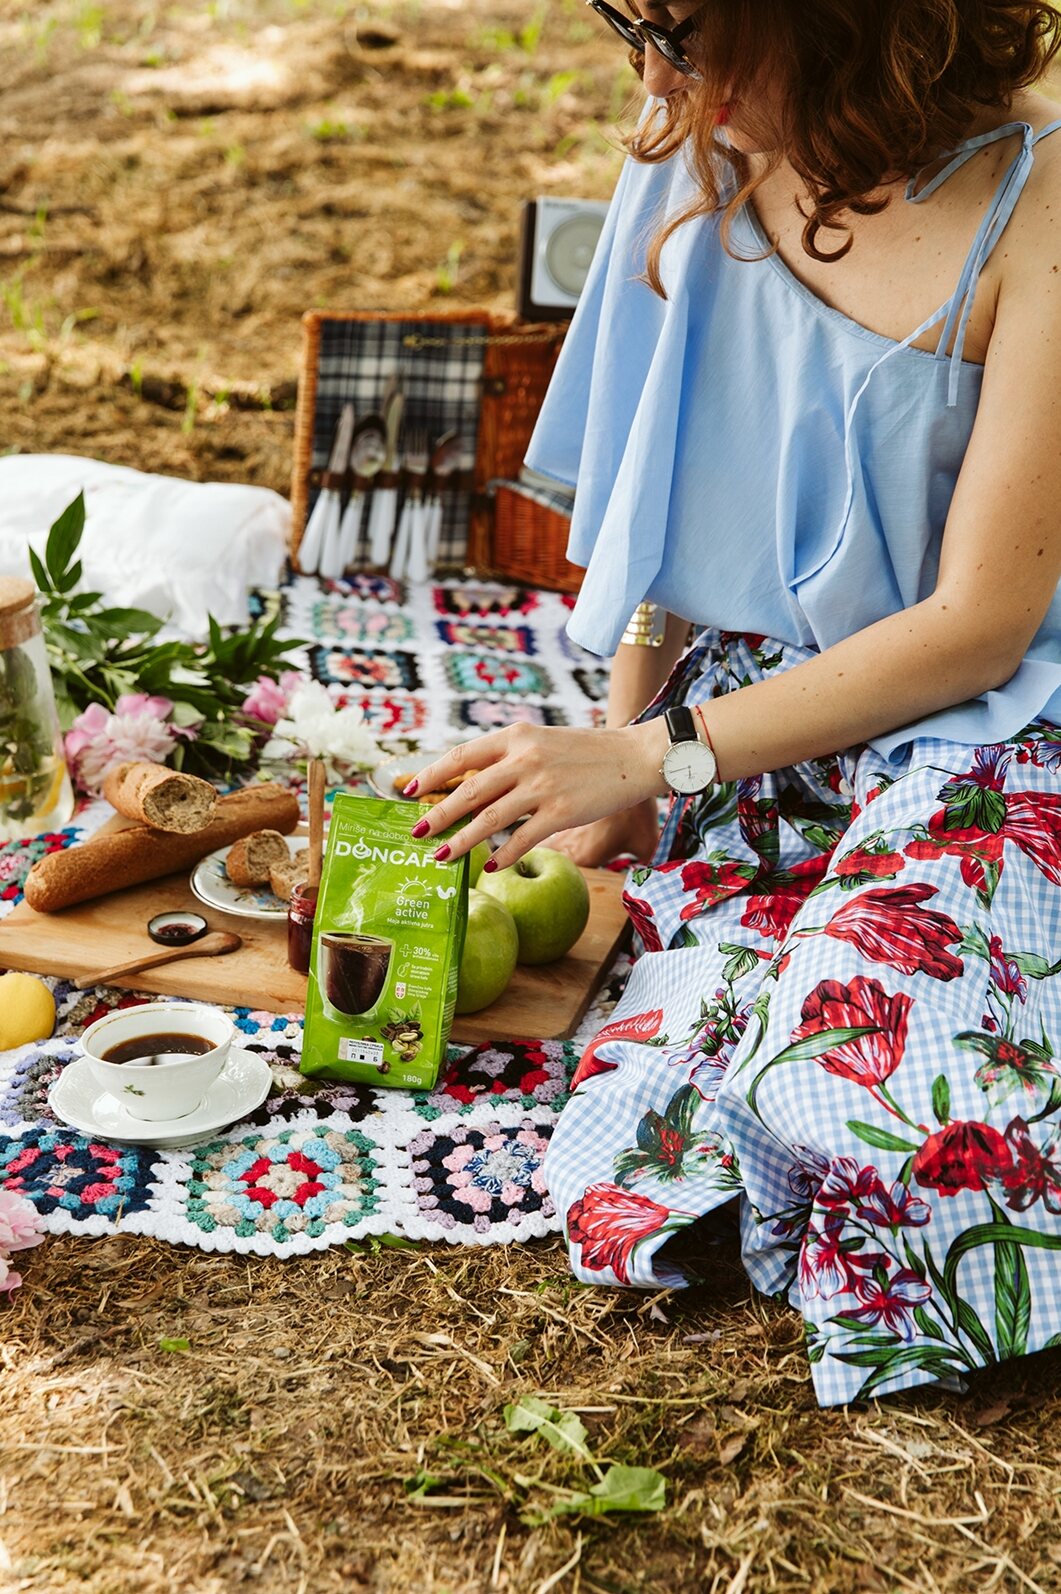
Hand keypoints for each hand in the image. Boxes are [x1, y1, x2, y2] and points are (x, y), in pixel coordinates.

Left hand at [405, 722, 667, 870]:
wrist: (635, 756)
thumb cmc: (587, 753)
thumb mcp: (542, 742)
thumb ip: (510, 760)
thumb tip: (472, 790)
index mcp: (516, 737)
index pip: (462, 755)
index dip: (432, 774)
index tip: (409, 791)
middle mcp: (525, 758)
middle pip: (468, 791)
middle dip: (438, 815)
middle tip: (417, 832)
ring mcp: (542, 786)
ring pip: (488, 819)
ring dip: (462, 841)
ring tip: (442, 856)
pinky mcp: (562, 812)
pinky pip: (522, 839)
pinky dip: (502, 856)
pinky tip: (489, 867)